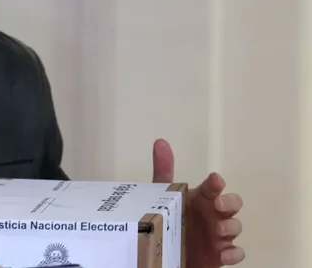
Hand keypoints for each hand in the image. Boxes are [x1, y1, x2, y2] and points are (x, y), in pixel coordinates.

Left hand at [152, 138, 244, 266]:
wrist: (163, 253)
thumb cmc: (168, 219)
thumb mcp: (162, 196)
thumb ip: (163, 171)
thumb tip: (160, 142)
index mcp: (201, 198)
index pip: (213, 186)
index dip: (216, 183)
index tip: (214, 180)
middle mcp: (213, 214)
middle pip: (233, 203)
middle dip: (230, 202)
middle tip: (218, 204)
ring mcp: (219, 234)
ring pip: (236, 226)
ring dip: (231, 227)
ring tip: (219, 230)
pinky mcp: (220, 254)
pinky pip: (235, 253)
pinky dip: (233, 253)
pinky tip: (224, 254)